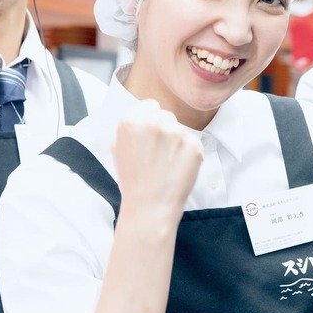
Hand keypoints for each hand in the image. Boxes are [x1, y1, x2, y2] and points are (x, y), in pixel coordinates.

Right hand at [112, 100, 202, 223]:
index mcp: (131, 121)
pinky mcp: (194, 145)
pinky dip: (190, 155)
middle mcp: (153, 122)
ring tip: (167, 165)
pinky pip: (194, 143)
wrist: (149, 206)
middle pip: (167, 116)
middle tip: (158, 155)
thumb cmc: (133, 179)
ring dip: (177, 144)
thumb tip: (144, 112)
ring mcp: (176, 133)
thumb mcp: (118, 147)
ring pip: (181, 130)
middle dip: (165, 131)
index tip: (151, 136)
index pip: (150, 105)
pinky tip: (178, 169)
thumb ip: (131, 126)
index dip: (151, 121)